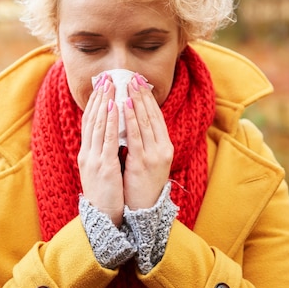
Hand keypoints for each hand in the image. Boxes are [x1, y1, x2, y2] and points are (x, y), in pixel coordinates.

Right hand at [78, 77, 123, 225]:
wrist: (102, 217)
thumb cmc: (105, 195)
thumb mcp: (100, 170)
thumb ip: (103, 152)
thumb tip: (111, 136)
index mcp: (86, 154)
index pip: (89, 123)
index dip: (94, 103)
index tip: (100, 86)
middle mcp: (87, 153)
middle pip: (91, 119)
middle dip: (99, 97)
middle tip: (105, 78)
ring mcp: (94, 159)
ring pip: (98, 125)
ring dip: (104, 102)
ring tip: (110, 85)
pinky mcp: (103, 166)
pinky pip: (107, 139)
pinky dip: (110, 121)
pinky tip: (114, 107)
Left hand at [123, 74, 173, 209]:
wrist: (144, 210)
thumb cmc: (143, 185)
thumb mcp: (148, 160)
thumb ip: (144, 142)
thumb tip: (134, 122)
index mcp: (165, 147)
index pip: (157, 117)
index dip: (148, 98)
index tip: (140, 82)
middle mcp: (163, 148)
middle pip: (152, 116)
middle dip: (142, 95)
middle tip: (133, 77)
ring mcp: (154, 155)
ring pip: (144, 123)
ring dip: (135, 102)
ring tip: (128, 86)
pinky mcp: (143, 162)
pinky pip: (135, 137)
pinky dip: (129, 120)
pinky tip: (123, 107)